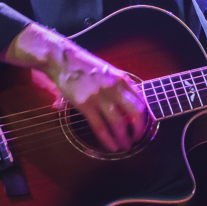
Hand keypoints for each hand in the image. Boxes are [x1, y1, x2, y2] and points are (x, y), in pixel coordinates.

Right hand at [0, 24, 148, 151]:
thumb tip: (131, 103)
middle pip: (136, 112)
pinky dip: (108, 140)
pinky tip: (112, 146)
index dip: (144, 116)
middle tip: (137, 138)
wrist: (62, 59)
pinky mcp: (85, 104)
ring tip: (125, 146)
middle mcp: (113, 87)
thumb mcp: (108, 71)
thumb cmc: (85, 65)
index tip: (142, 125)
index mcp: (121, 78)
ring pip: (118, 123)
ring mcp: (99, 96)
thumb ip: (120, 85)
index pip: (141, 100)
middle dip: (139, 129)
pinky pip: (100, 127)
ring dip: (124, 138)